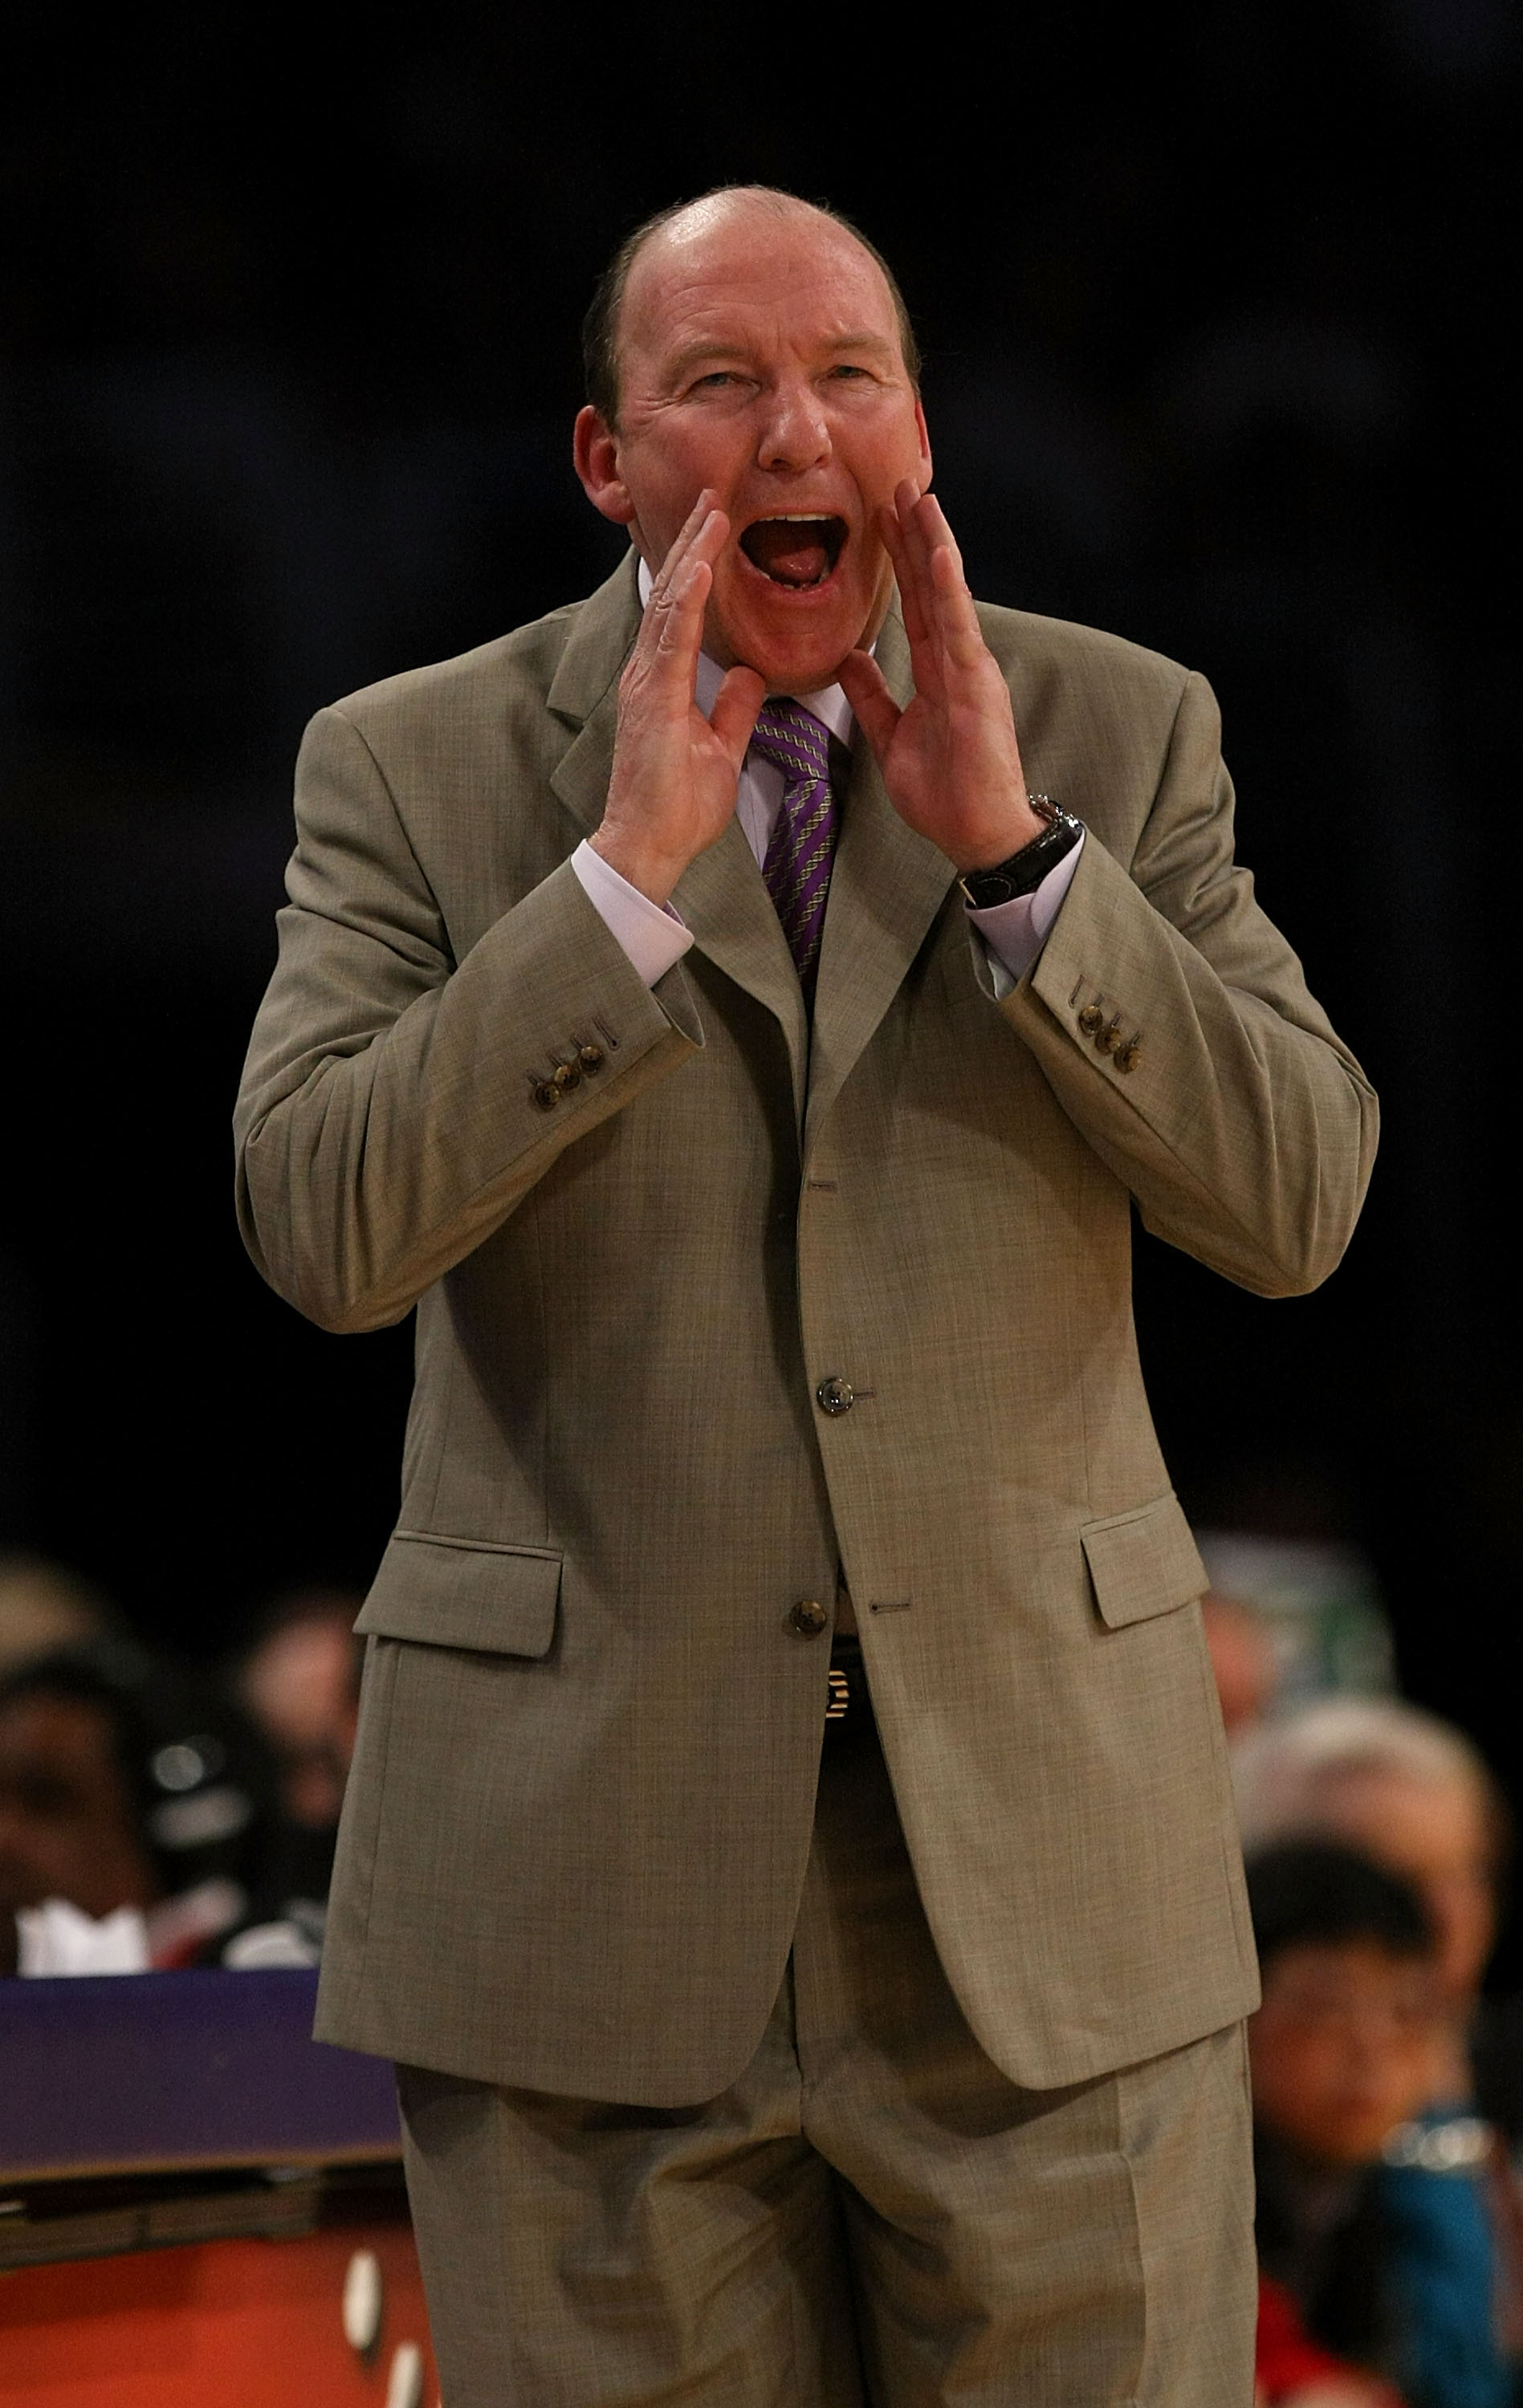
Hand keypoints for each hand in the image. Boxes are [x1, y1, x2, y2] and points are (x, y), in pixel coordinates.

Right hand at [590, 494, 765, 904]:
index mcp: (663, 678)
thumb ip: (733, 709)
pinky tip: (702, 566)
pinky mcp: (652, 698)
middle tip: (713, 493)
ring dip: (693, 554)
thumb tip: (749, 675)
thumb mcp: (721, 747)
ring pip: (673, 603)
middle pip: (674, 592)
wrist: (648, 844)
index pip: (686, 608)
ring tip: (712, 511)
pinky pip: (673, 639)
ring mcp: (646, 681)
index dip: (700, 563)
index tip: (717, 523)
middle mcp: (648, 670)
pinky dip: (689, 599)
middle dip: (694, 541)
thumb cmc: (677, 805)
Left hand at [838, 479, 1044, 872]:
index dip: (896, 559)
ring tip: (919, 495)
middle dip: (912, 534)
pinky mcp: (976, 685)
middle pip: (927, 586)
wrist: (974, 834)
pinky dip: (948, 588)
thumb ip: (873, 696)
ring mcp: (969, 668)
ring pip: (946, 594)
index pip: (912, 603)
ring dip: (932, 542)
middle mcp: (956, 660)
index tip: (880, 516)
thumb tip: (848, 659)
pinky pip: (958, 628)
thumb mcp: (890, 738)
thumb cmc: (943, 794)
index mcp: (936, 670)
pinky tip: (937, 552)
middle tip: (896, 481)